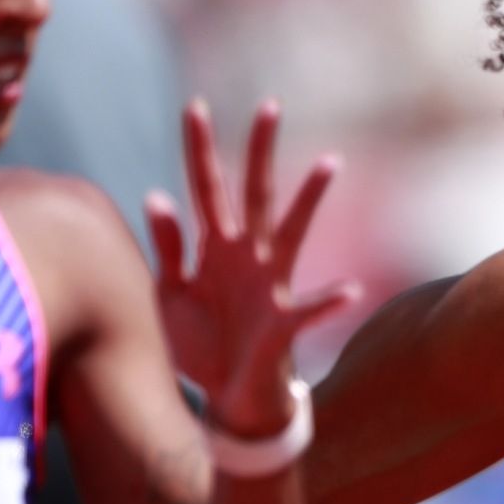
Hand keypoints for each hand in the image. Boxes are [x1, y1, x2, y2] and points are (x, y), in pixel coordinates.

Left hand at [147, 98, 358, 435]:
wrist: (229, 399)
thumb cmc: (201, 344)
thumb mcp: (170, 294)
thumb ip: (167, 248)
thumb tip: (156, 195)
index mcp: (215, 248)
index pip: (205, 188)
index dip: (199, 150)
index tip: (194, 105)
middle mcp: (248, 257)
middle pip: (254, 193)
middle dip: (260, 151)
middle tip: (269, 105)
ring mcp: (270, 287)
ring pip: (292, 232)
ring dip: (308, 199)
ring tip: (328, 163)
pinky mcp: (283, 326)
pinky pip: (308, 311)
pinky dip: (328, 302)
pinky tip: (348, 291)